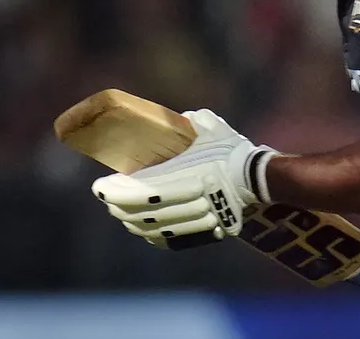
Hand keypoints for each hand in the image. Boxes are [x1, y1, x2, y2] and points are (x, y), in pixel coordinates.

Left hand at [91, 109, 275, 247]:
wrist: (260, 177)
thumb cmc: (232, 149)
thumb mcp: (211, 128)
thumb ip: (189, 123)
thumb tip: (173, 119)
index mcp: (187, 176)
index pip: (141, 191)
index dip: (115, 192)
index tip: (99, 186)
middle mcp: (189, 201)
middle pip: (142, 213)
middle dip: (118, 207)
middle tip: (106, 198)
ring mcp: (197, 219)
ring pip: (153, 229)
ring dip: (131, 222)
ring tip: (119, 213)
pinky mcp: (204, 231)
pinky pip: (169, 240)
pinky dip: (151, 235)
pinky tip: (142, 229)